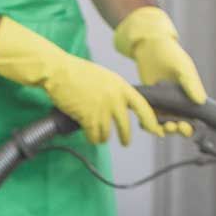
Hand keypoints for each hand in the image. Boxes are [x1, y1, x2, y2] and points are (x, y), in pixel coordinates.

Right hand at [0, 17, 156, 145]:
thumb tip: (120, 107)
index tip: (155, 130)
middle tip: (125, 143)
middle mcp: (115, 99)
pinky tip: (88, 136)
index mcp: (121, 87)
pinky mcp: (88, 118)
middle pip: (125, 126)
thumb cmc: (78, 73)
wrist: (60, 71)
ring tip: (98, 137)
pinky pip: (93, 136)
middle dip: (125, 138)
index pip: (142, 106)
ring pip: (107, 134)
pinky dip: (91, 138)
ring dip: (102, 137)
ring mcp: (102, 109)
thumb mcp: (104, 78)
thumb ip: (115, 91)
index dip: (150, 121)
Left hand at [114, 6, 206, 135]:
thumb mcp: (184, 68)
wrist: (150, 47)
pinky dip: (148, 124)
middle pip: (180, 126)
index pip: (195, 118)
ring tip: (163, 126)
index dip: (192, 127)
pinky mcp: (149, 104)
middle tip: (174, 126)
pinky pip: (149, 120)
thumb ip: (192, 84)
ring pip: (165, 126)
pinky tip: (147, 123)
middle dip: (178, 130)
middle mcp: (178, 104)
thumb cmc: (171, 55)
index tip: (186, 126)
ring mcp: (163, 106)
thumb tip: (202, 101)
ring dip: (164, 130)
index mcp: (190, 97)